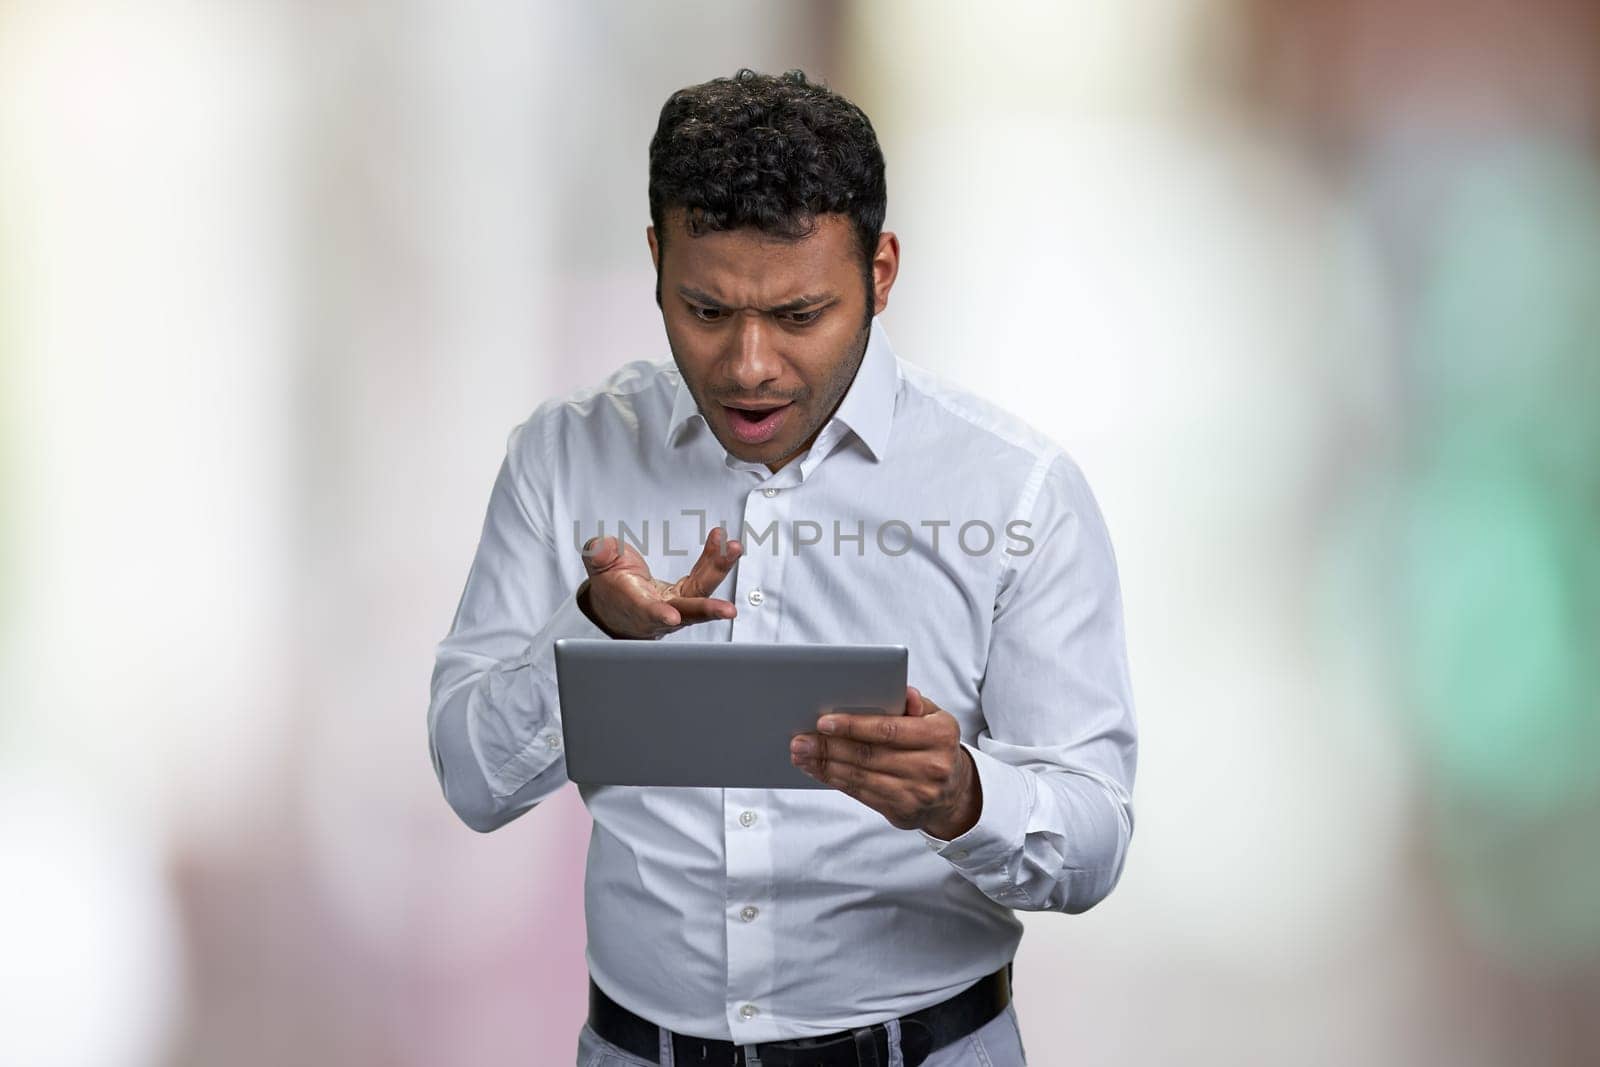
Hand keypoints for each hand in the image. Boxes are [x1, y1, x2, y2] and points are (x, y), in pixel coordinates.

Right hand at [577, 526, 742, 639]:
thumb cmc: (611, 586)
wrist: (618, 603)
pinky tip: (723, 543)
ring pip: (702, 592)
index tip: (671, 617)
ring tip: (732, 548)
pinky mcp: (688, 594)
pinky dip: (714, 560)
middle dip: (707, 610)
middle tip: (727, 610)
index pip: (647, 613)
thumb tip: (601, 546)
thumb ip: (598, 555)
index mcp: (634, 607)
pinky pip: (704, 577)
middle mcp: (660, 611)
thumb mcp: (598, 566)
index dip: (658, 615)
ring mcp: (677, 604)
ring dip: (719, 570)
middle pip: (686, 612)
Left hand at [789, 686, 981, 837]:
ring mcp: (917, 792)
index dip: (854, 726)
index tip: (823, 722)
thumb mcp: (936, 718)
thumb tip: (904, 693)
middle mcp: (931, 766)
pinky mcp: (903, 811)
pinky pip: (861, 794)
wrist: (953, 792)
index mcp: (939, 735)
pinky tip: (817, 770)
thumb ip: (916, 704)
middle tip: (800, 739)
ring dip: (826, 765)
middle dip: (829, 747)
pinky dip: (835, 781)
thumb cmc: (935, 745)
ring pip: (861, 777)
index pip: (889, 730)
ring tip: (801, 754)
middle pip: (869, 755)